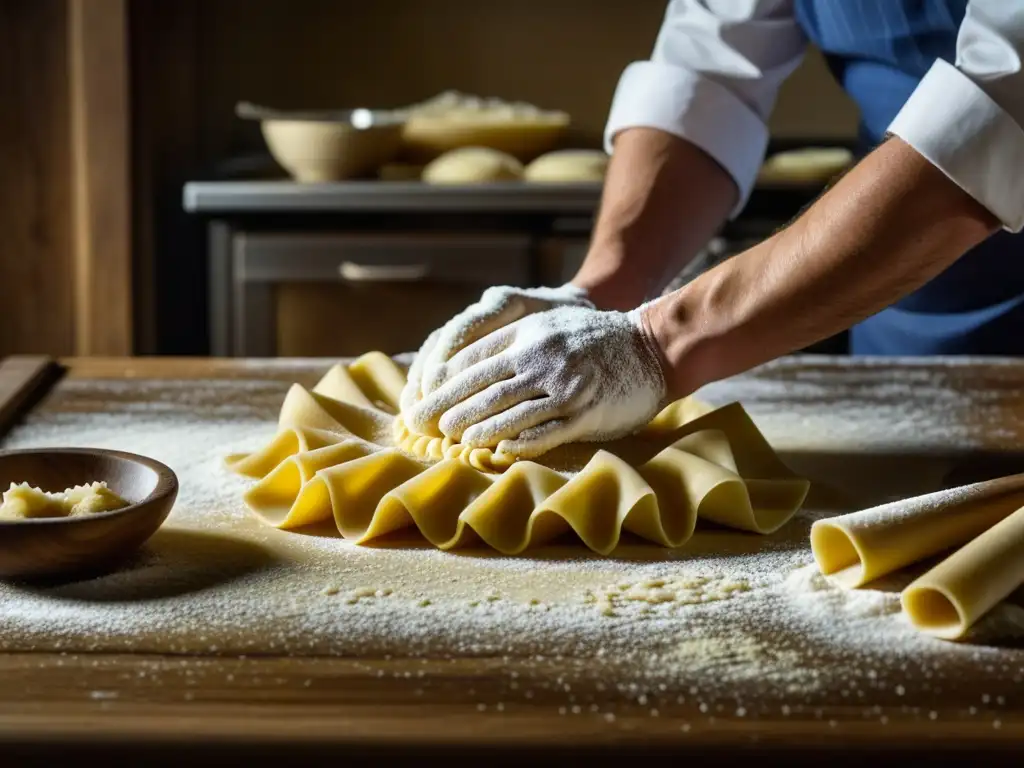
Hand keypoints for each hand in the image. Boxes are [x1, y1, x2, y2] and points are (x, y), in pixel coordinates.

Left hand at [404, 304, 667, 457]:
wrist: (650, 347)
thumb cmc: (593, 338)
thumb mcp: (548, 324)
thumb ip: (511, 340)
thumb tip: (462, 364)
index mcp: (528, 335)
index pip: (475, 359)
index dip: (443, 381)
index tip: (422, 396)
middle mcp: (542, 359)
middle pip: (484, 388)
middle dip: (448, 408)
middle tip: (420, 424)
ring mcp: (564, 387)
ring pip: (510, 412)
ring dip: (476, 429)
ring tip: (451, 440)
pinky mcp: (585, 413)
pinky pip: (546, 432)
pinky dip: (520, 443)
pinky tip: (498, 451)